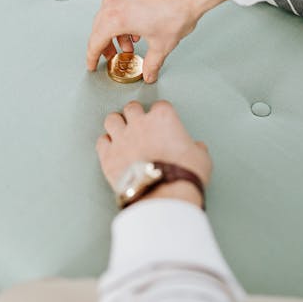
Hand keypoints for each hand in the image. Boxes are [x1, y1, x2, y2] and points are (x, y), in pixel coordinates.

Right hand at [86, 0, 227, 82]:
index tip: (92, 63)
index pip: (95, 42)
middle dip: (106, 45)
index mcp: (115, 18)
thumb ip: (151, 63)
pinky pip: (119, 2)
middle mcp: (114, 0)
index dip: (93, 57)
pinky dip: (123, 16)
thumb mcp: (162, 44)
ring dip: (116, 31)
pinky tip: (138, 24)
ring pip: (109, 13)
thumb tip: (148, 72)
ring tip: (131, 42)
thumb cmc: (178, 7)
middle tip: (113, 56)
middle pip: (100, 27)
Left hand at [96, 100, 211, 206]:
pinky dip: (106, 144)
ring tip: (122, 135)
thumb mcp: (201, 158)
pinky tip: (112, 151)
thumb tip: (197, 148)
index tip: (162, 124)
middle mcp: (140, 123)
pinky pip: (101, 141)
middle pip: (132, 108)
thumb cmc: (184, 175)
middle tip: (139, 126)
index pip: (160, 105)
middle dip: (135, 115)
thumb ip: (196, 148)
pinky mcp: (108, 156)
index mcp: (163, 118)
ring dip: (117, 125)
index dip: (160, 115)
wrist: (164, 196)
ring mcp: (121, 138)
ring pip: (112, 119)